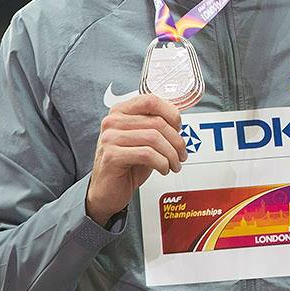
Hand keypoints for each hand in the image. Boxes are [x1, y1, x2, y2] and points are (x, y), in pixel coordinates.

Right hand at [86, 94, 188, 226]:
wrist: (108, 190)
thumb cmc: (128, 164)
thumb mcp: (143, 140)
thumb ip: (156, 126)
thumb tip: (178, 118)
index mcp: (121, 112)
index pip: (151, 100)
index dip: (171, 113)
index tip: (179, 127)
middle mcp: (112, 122)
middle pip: (157, 122)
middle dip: (177, 141)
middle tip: (182, 154)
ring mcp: (110, 138)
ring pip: (154, 138)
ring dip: (172, 154)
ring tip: (174, 163)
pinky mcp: (111, 156)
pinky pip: (147, 154)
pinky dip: (162, 163)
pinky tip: (163, 169)